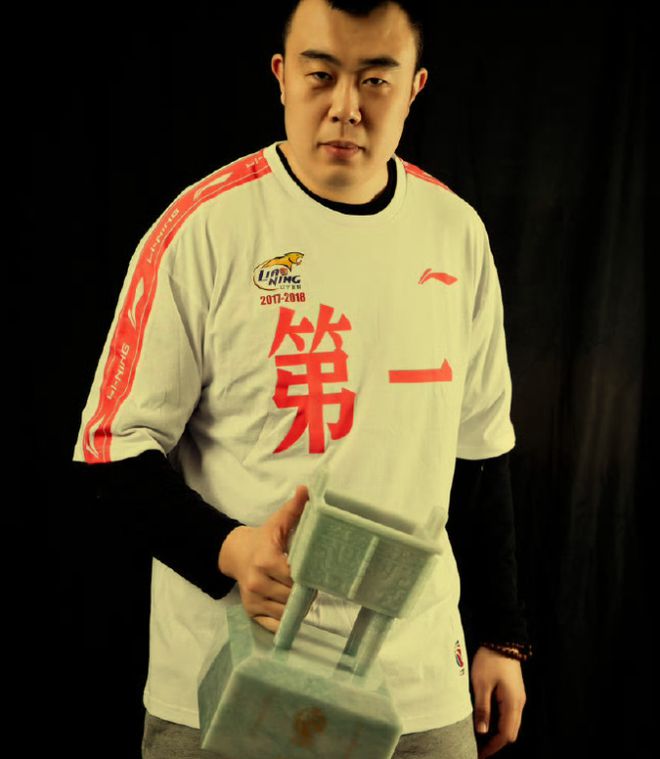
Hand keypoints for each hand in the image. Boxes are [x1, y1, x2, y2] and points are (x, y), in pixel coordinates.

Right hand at [218, 485, 307, 632]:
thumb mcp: (278, 522)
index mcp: (266, 560)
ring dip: (297, 606)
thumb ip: (294, 508)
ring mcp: (253, 599)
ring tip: (302, 594)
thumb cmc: (263, 538)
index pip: (294, 576)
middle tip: (313, 584)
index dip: (308, 576)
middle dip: (304, 592)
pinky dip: (285, 620)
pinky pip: (273, 624)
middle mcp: (257, 582)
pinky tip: (291, 609)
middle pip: (291, 596)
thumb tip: (307, 489)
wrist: (235, 554)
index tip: (317, 572)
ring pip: (285, 612)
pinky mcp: (251, 611)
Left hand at [471, 646, 526, 757]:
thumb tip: (482, 732)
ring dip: (498, 732)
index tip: (480, 753)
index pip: (506, 735)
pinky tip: (487, 719)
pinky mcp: (514, 692)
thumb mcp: (481, 684)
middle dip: (496, 742)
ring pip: (511, 723)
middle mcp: (519, 704)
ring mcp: (518, 697)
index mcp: (512, 704)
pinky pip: (509, 713)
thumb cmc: (490, 661)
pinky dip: (500, 721)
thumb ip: (483, 709)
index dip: (493, 746)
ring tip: (481, 735)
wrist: (503, 639)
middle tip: (479, 747)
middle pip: (511, 732)